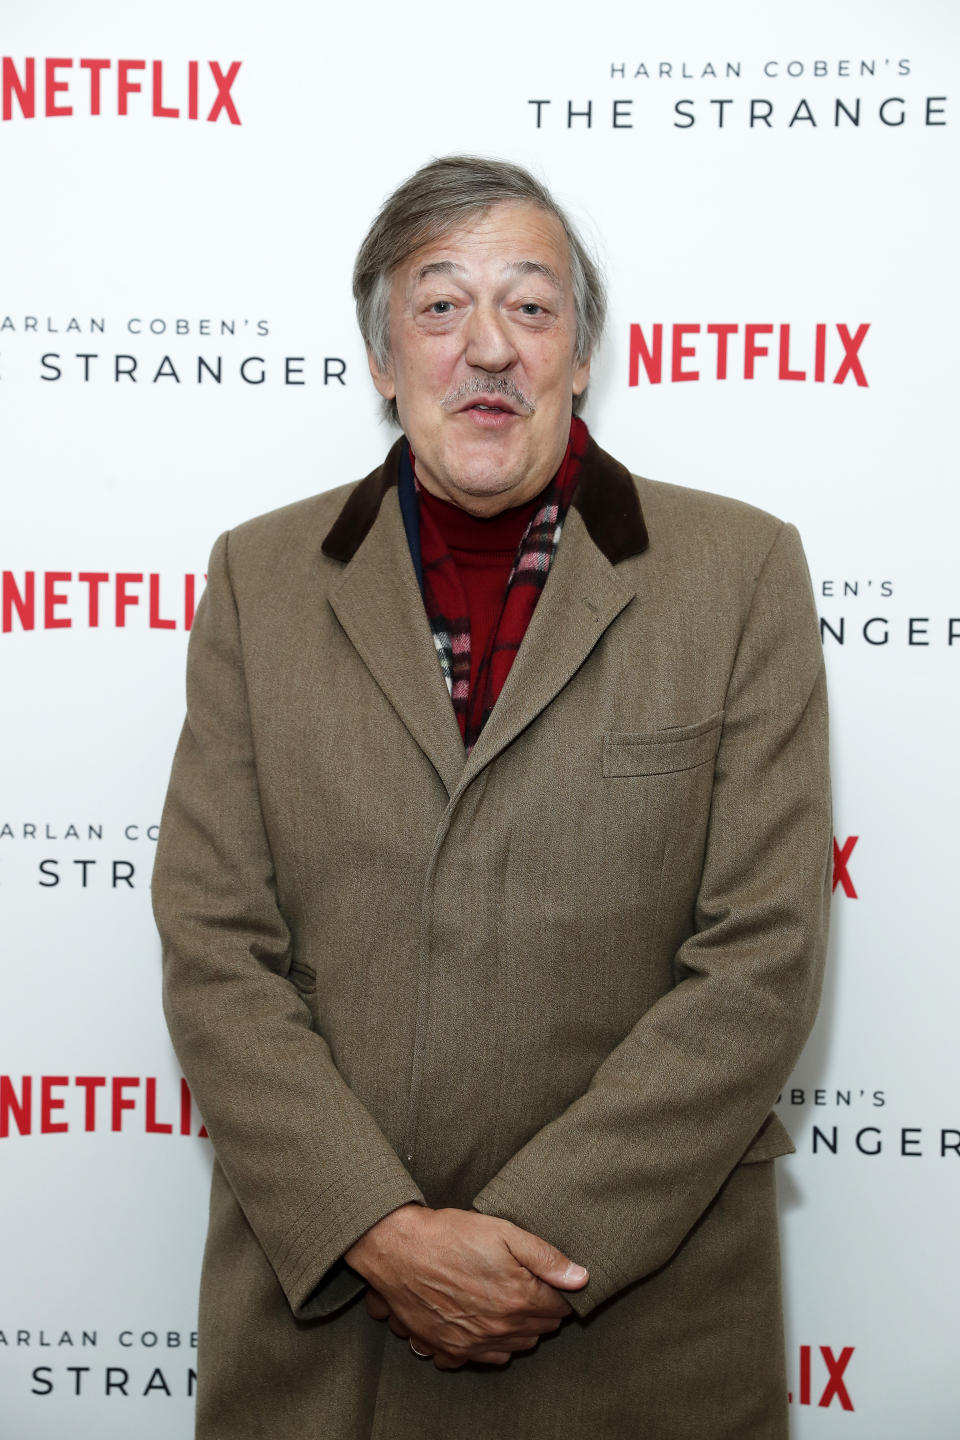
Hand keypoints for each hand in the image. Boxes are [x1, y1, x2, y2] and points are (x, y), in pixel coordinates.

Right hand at [345, 1203, 587, 1368]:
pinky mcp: (448, 1348)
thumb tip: (581, 1278)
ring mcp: (472, 1343)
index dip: (559, 1293)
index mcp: (518, 1300)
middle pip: (539, 1330)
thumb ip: (546, 1257)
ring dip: (518, 1330)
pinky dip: (487, 1346)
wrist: (399, 1249)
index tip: (553, 1282)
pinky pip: (480, 1359)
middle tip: (529, 1287)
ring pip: (513, 1348)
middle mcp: (499, 1329)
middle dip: (541, 1310)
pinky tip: (482, 1323)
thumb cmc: (451, 1235)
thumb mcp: (504, 1232)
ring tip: (507, 1302)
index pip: (559, 1309)